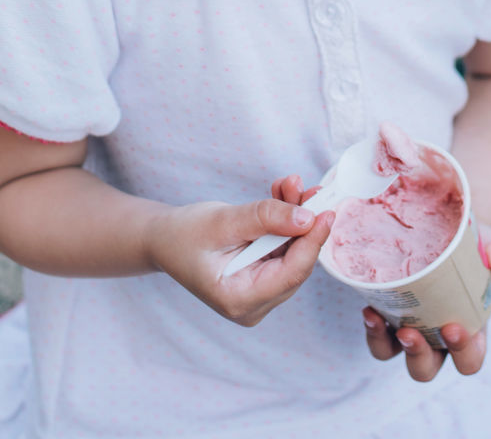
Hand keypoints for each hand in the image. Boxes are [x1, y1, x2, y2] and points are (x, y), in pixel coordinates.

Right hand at [148, 177, 333, 327]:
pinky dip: (284, 223)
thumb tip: (307, 218)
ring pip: (291, 254)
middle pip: (294, 263)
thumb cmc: (183, 234)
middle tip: (304, 186)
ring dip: (294, 217)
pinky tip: (282, 196)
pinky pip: (282, 250)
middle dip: (302, 222)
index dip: (312, 241)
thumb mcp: (222, 221)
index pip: (290, 273)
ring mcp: (257, 295)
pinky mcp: (260, 280)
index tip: (326, 210)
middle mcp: (252, 305)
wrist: (163, 240)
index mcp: (239, 300)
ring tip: (289, 184)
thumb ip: (264, 218)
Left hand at [362, 222, 490, 381]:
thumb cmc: (480, 249)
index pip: (469, 362)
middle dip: (418, 357)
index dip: (462, 353)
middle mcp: (438, 339)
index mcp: (471, 333)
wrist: (453, 230)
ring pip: (393, 355)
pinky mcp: (389, 312)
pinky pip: (377, 333)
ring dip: (383, 344)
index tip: (452, 327)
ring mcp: (411, 327)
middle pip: (426, 368)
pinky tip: (369, 307)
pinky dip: (371, 326)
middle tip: (410, 332)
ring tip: (377, 319)